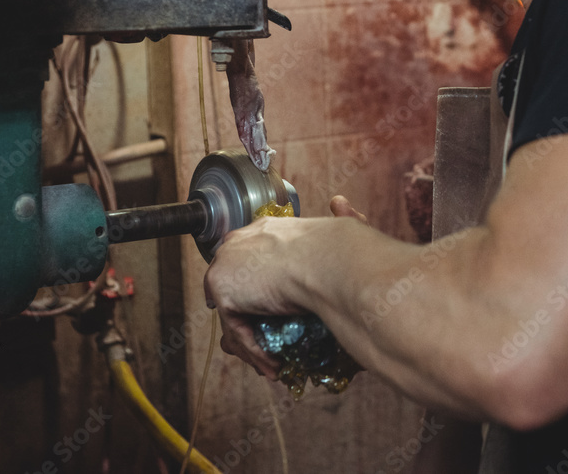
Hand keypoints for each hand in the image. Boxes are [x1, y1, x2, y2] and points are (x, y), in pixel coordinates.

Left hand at [203, 195, 368, 377]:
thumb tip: (341, 202)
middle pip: (237, 290)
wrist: (334, 260)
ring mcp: (227, 264)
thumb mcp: (339, 233)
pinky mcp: (223, 289)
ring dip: (255, 343)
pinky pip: (236, 330)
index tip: (279, 318)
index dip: (263, 294)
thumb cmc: (345, 249)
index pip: (252, 265)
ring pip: (234, 314)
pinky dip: (255, 351)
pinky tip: (273, 364)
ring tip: (275, 362)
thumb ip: (336, 223)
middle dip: (253, 322)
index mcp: (266, 229)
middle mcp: (240, 242)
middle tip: (273, 347)